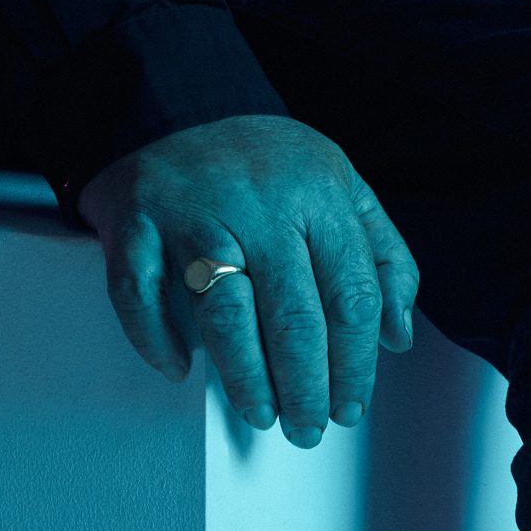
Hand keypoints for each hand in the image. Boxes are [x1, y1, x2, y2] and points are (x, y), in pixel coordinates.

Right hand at [78, 115, 418, 445]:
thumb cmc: (265, 165)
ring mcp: (189, 207)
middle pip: (292, 315)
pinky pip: (139, 292)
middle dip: (305, 388)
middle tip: (307, 427)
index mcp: (314, 189)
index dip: (356, 365)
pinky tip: (177, 366)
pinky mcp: (134, 218)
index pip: (350, 296)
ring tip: (260, 411)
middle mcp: (254, 198)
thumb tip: (397, 337)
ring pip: (225, 313)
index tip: (351, 407)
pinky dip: (155, 338)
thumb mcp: (339, 187)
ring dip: (246, 378)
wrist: (174, 103)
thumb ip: (382, 256)